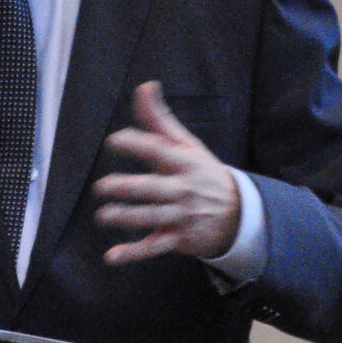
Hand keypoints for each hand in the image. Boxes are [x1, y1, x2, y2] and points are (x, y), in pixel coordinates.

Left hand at [93, 82, 240, 263]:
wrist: (238, 214)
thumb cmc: (203, 173)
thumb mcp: (187, 145)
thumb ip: (160, 119)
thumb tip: (144, 86)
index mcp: (184, 162)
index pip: (159, 151)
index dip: (138, 144)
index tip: (115, 140)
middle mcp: (183, 189)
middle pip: (154, 188)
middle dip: (129, 188)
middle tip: (103, 186)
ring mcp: (181, 216)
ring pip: (152, 217)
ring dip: (127, 218)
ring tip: (104, 216)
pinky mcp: (178, 238)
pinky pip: (154, 247)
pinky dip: (134, 253)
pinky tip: (112, 256)